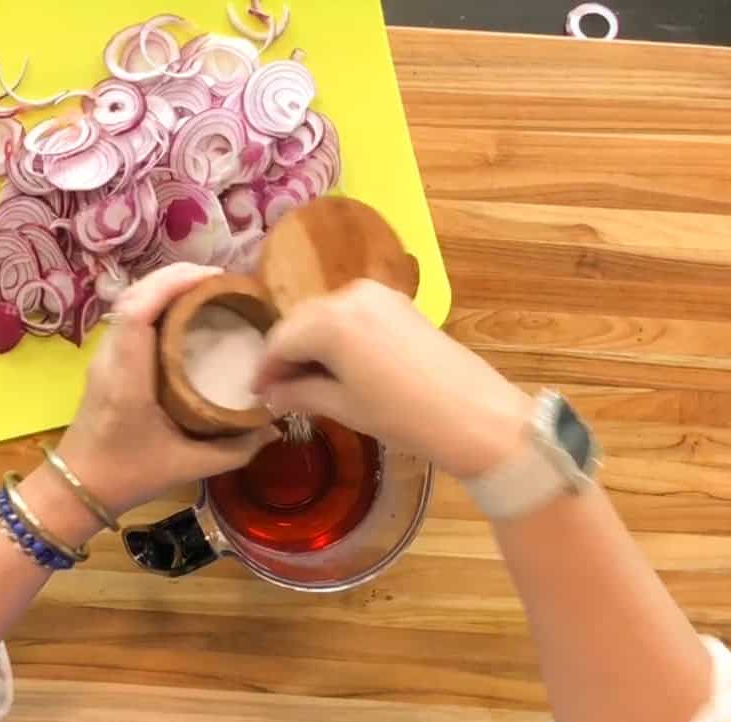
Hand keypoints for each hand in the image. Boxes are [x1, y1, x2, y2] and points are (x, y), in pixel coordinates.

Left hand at [54, 263, 279, 515]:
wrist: (76, 489)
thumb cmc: (127, 476)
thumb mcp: (186, 467)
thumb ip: (233, 449)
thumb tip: (272, 427)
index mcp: (127, 378)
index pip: (137, 312)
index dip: (170, 284)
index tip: (211, 278)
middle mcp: (111, 358)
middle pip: (133, 297)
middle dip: (174, 278)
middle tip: (219, 280)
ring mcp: (104, 358)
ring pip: (129, 304)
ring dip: (163, 288)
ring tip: (205, 289)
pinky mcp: (106, 363)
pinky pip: (129, 318)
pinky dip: (155, 304)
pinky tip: (184, 314)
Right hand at [252, 279, 531, 477]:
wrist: (475, 414)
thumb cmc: (403, 416)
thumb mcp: (343, 407)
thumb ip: (299, 393)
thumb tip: (269, 394)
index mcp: (329, 321)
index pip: (279, 341)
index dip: (264, 370)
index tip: (256, 395)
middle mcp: (348, 295)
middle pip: (299, 323)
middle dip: (286, 354)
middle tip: (279, 391)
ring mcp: (376, 295)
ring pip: (323, 316)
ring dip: (310, 344)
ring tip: (308, 381)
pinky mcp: (397, 302)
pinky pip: (350, 314)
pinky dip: (336, 336)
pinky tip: (337, 365)